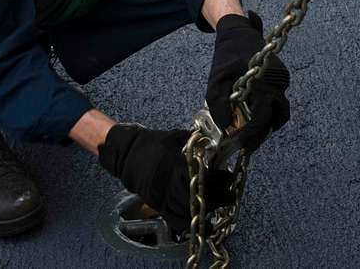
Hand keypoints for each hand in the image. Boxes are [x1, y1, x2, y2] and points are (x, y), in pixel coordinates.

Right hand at [99, 124, 234, 233]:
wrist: (129, 155)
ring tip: (219, 205)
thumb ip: (197, 143)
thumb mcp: (178, 137)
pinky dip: (191, 223)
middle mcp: (171, 184)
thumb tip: (215, 146)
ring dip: (208, 210)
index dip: (222, 180)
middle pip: (201, 197)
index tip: (229, 178)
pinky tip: (203, 222)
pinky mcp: (158, 206)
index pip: (206, 178)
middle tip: (230, 195)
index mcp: (178, 165)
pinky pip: (176, 221)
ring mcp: (164, 197)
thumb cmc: (155, 144)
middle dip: (220, 198)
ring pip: (190, 211)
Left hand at [205, 12, 289, 151]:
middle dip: (262, 133)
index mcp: (263, 84)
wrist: (238, 32)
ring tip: (250, 129)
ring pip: (280, 110)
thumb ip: (219, 106)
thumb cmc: (226, 56)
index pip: (262, 119)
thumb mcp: (216, 82)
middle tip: (247, 142)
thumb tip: (226, 127)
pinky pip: (278, 100)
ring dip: (267, 122)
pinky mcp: (282, 77)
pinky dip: (268, 109)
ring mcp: (282, 80)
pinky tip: (254, 111)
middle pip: (277, 118)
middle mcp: (277, 83)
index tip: (243, 145)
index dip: (253, 136)